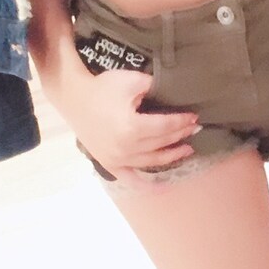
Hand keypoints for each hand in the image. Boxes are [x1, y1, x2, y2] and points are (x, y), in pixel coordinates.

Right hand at [51, 65, 200, 186]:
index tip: (194, 117)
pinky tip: (161, 188)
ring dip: (172, 156)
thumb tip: (176, 92)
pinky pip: (130, 180)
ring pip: (152, 161)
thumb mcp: (132, 80)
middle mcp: (126, 148)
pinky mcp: (109, 164)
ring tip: (187, 148)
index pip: (166, 127)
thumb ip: (155, 86)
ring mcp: (117, 159)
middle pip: (161, 143)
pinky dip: (146, 186)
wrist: (74, 97)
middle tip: (194, 128)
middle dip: (180, 135)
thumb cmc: (102, 87)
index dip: (182, 122)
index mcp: (132, 127)